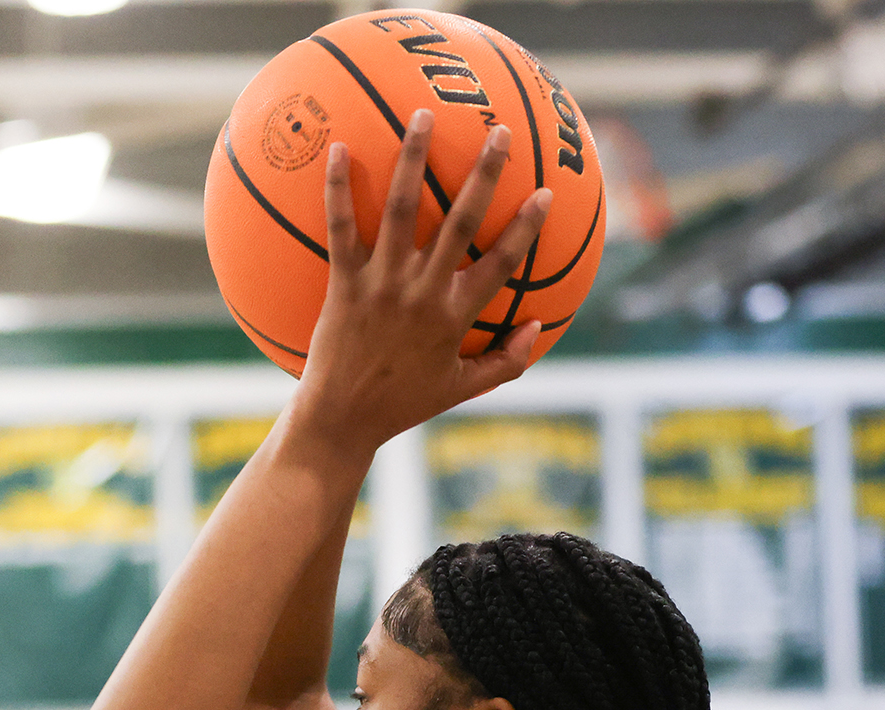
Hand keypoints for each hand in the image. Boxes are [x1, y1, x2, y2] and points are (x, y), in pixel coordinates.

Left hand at [284, 110, 551, 460]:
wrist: (341, 419)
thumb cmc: (403, 404)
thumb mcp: (462, 388)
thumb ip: (506, 361)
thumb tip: (539, 328)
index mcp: (454, 316)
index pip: (501, 264)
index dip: (525, 227)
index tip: (545, 193)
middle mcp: (421, 293)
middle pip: (460, 222)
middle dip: (484, 173)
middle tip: (501, 132)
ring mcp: (380, 284)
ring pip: (402, 210)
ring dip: (413, 158)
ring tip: (421, 115)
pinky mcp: (342, 283)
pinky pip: (340, 227)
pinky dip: (339, 187)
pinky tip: (342, 148)